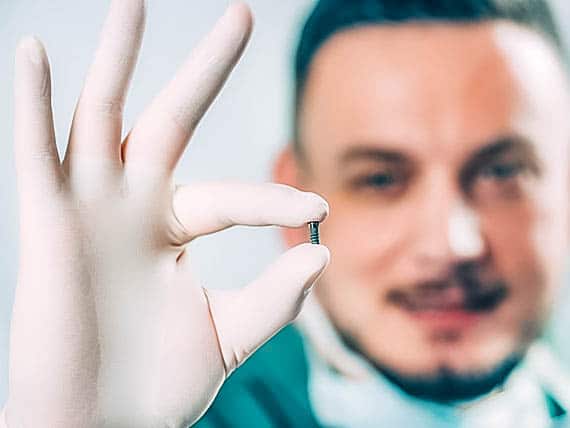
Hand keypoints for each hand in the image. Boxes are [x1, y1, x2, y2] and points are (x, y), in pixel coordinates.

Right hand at [4, 1, 328, 426]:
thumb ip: (276, 296)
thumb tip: (320, 246)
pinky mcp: (45, 224)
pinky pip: (35, 152)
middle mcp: (133, 207)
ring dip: (116, 56)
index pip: (234, 195)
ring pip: (102, 115)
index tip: (316, 207)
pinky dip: (31, 103)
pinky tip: (31, 49)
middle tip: (241, 13)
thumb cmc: (157, 387)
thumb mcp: (230, 334)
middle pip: (172, 119)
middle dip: (205, 69)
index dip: (274, 195)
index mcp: (175, 229)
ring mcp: (89, 209)